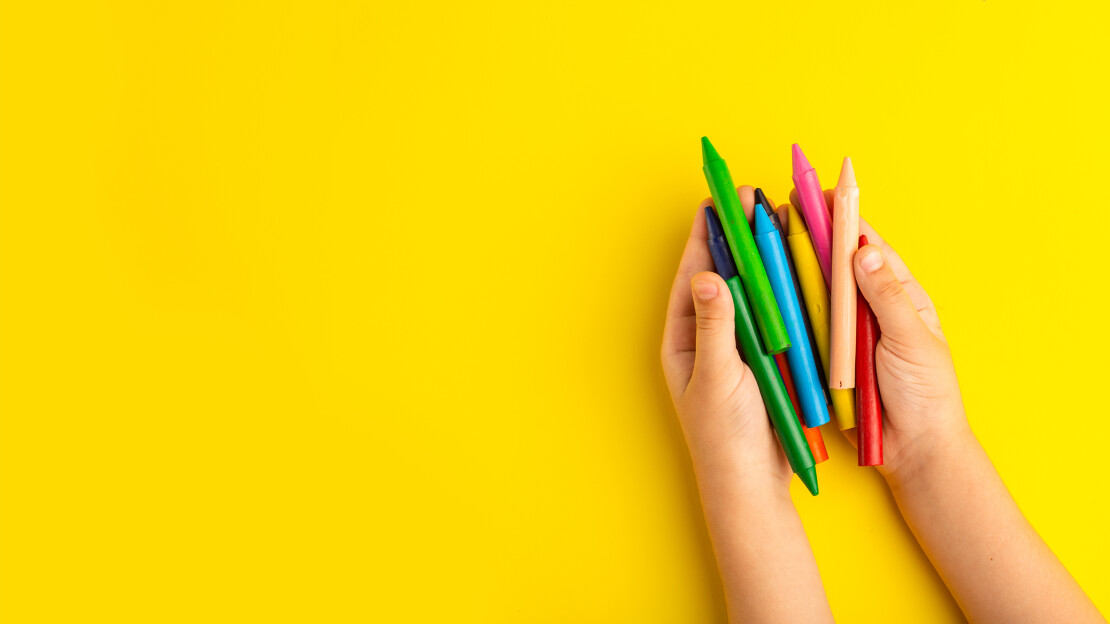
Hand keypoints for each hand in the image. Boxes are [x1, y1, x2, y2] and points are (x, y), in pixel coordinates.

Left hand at [661, 187, 792, 490]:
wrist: (753, 483)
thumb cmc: (725, 434)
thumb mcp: (719, 376)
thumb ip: (715, 326)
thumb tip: (707, 275)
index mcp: (683, 338)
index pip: (692, 274)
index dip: (708, 235)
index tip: (720, 199)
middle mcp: (706, 337)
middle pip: (722, 274)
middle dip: (738, 237)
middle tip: (754, 198)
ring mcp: (734, 347)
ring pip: (748, 291)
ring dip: (762, 257)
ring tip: (776, 220)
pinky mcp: (762, 359)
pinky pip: (771, 315)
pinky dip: (782, 289)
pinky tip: (798, 267)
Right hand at [785, 189, 970, 483]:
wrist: (916, 451)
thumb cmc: (926, 396)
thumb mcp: (912, 341)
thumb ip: (887, 297)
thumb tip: (861, 250)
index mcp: (900, 294)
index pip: (867, 245)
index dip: (842, 217)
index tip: (818, 192)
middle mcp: (870, 306)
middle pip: (835, 262)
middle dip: (808, 235)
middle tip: (778, 211)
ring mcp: (847, 331)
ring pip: (815, 291)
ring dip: (792, 269)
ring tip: (763, 243)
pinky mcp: (829, 356)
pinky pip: (804, 325)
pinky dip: (787, 309)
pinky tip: (766, 295)